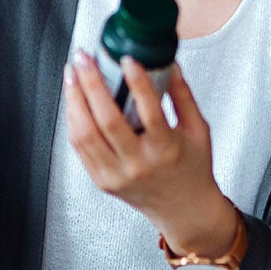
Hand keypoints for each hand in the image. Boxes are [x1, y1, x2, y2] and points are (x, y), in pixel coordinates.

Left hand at [62, 48, 235, 254]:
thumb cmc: (192, 169)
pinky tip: (74, 101)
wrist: (184, 210)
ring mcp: (116, 175)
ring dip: (74, 100)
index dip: (137, 82)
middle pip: (107, 120)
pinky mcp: (102, 181)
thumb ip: (183, 96)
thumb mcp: (197, 130)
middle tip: (84, 59)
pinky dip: (73, 121)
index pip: (149, 111)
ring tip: (72, 75)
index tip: (127, 60)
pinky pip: (80, 148)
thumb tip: (169, 64)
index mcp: (166, 149)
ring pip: (85, 134)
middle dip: (91, 84)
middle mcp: (138, 164)